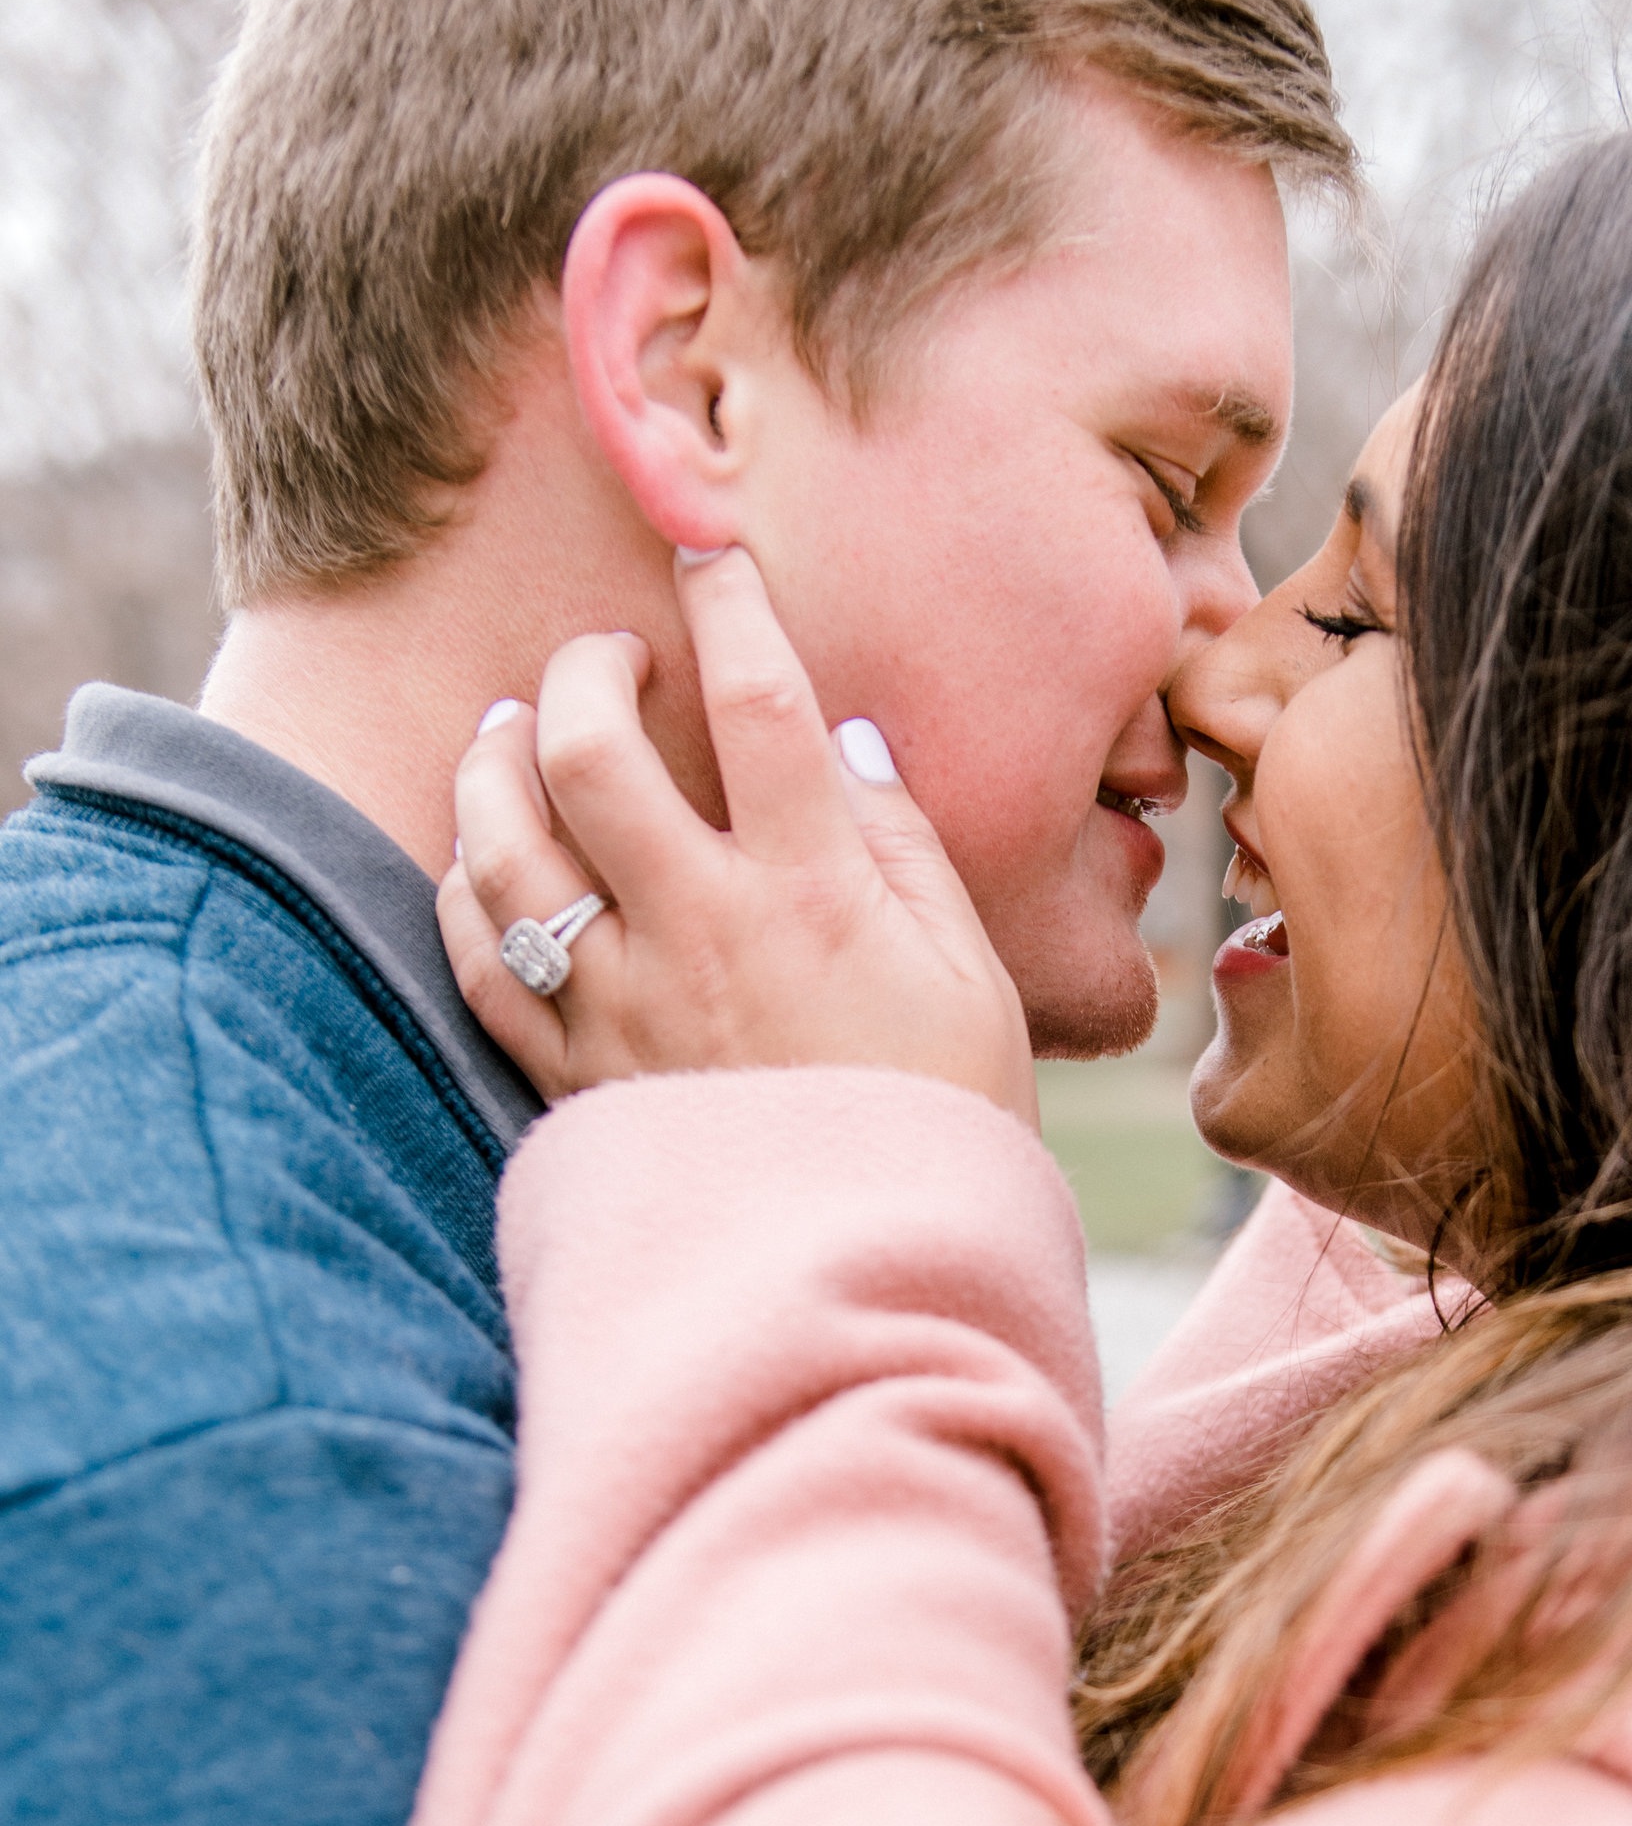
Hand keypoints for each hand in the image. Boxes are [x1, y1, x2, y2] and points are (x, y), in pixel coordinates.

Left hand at [440, 546, 1036, 1125]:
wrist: (872, 1275)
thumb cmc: (945, 1119)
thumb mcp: (971, 975)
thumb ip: (904, 847)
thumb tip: (846, 741)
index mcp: (817, 894)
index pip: (759, 700)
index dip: (729, 602)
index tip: (709, 551)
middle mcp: (703, 932)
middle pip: (591, 751)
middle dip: (587, 669)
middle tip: (609, 654)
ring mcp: (622, 1006)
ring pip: (504, 847)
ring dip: (497, 765)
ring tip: (516, 729)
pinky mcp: (573, 1076)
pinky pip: (481, 963)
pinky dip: (466, 892)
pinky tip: (483, 859)